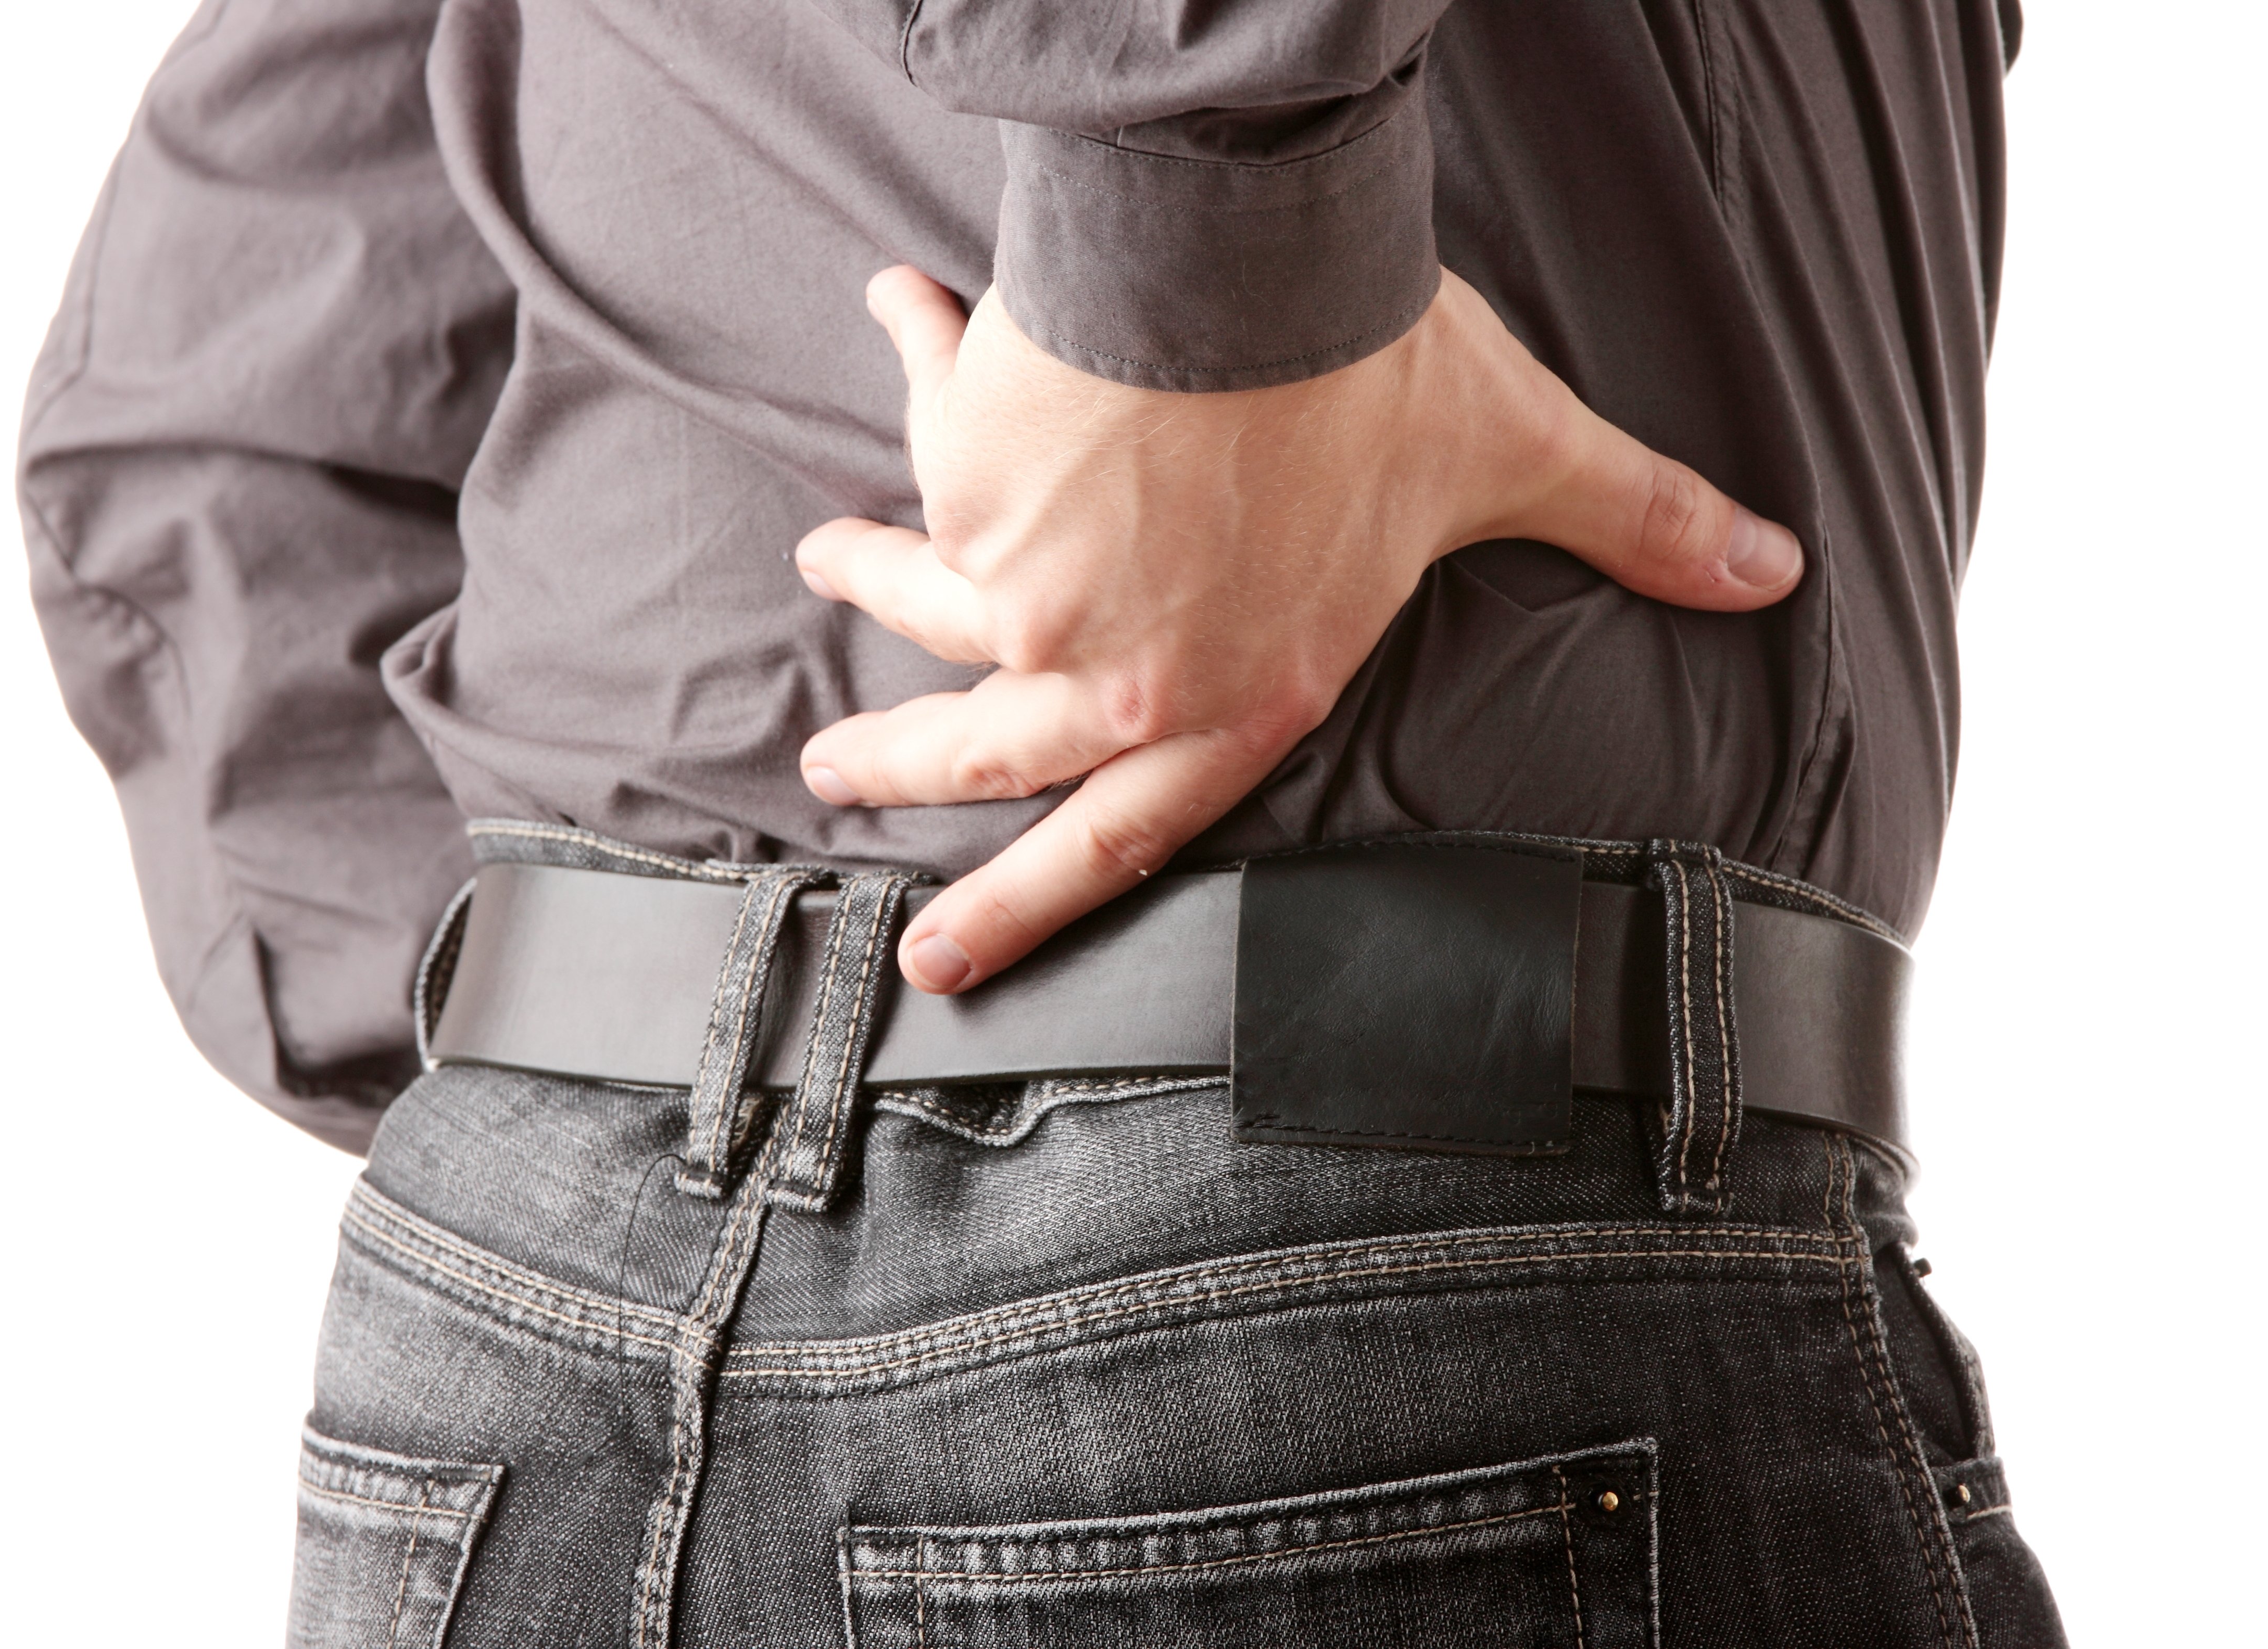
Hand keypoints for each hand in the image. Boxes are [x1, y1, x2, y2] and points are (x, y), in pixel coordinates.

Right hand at [798, 265, 1802, 993]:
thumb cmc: (1380, 375)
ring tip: (819, 561)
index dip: (1026, 908)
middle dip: (893, 767)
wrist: (1248, 269)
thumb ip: (1631, 521)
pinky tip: (906, 310)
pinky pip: (936, 427)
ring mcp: (1031, 583)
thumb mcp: (1516, 454)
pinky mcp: (972, 481)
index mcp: (1237, 693)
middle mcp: (1119, 665)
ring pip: (929, 600)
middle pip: (981, 750)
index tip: (944, 956)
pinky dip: (923, 361)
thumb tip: (1775, 568)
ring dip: (867, 579)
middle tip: (826, 769)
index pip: (1120, 839)